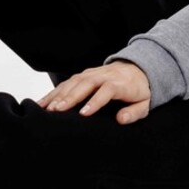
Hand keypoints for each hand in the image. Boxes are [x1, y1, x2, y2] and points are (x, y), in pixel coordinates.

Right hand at [35, 60, 152, 125]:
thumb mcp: (144, 104)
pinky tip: (43, 102)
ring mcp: (91, 73)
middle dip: (70, 97)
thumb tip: (121, 119)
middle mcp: (103, 76)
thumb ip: (134, 112)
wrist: (137, 69)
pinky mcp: (83, 74)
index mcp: (119, 83)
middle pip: (85, 85)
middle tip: (57, 110)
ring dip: (59, 94)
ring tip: (47, 108)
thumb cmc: (139, 91)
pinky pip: (67, 82)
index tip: (83, 114)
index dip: (95, 102)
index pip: (106, 91)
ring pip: (73, 82)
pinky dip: (54, 92)